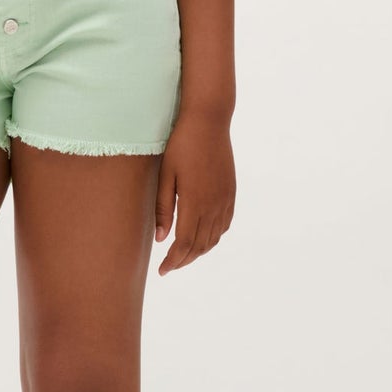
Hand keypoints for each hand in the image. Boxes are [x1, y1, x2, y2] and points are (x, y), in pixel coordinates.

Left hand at [154, 107, 235, 274]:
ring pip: (214, 238)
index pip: (184, 244)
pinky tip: (203, 238)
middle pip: (200, 246)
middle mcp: (214, 206)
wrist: (209, 121)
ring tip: (183, 255)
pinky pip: (224, 225)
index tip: (162, 270)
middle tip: (169, 266)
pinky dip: (213, 238)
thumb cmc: (181, 145)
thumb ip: (163, 208)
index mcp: (195, 203)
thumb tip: (160, 239)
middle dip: (184, 260)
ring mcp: (225, 200)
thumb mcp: (165, 175)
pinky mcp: (231, 193)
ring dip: (199, 252)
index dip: (173, 261)